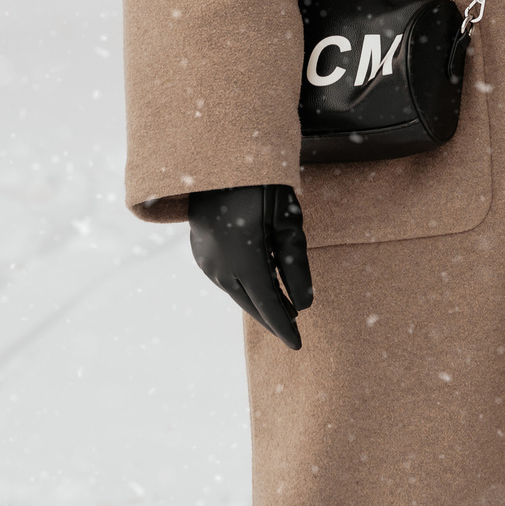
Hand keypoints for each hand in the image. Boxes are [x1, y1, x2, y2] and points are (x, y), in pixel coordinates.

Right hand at [189, 184, 313, 348]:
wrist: (219, 161)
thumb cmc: (261, 185)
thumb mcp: (288, 221)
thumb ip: (296, 266)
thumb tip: (304, 305)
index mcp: (244, 261)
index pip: (269, 306)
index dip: (284, 327)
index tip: (298, 345)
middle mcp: (220, 267)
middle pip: (251, 303)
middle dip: (272, 318)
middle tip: (292, 329)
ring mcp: (206, 260)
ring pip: (236, 292)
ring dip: (257, 302)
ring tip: (280, 309)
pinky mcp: (200, 252)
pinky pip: (225, 279)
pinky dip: (243, 287)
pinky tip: (256, 287)